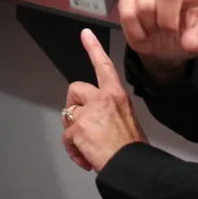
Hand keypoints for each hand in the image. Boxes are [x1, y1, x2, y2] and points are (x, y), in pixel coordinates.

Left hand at [62, 29, 146, 172]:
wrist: (130, 164)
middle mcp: (103, 98)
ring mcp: (89, 111)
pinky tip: (85, 157)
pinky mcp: (79, 126)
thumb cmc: (130, 148)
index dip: (94, 48)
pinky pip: (67, 136)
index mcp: (116, 95)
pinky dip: (73, 149)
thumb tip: (91, 119)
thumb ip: (107, 111)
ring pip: (68, 113)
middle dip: (74, 106)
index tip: (86, 34)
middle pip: (75, 89)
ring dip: (73, 130)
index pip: (104, 66)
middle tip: (82, 126)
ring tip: (87, 146)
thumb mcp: (125, 119)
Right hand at [119, 0, 197, 76]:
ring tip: (156, 29)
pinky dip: (136, 30)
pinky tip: (143, 30)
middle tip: (170, 30)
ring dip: (152, 26)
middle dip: (169, 19)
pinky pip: (128, 12)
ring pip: (146, 5)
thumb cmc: (184, 36)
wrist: (161, 47)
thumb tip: (190, 41)